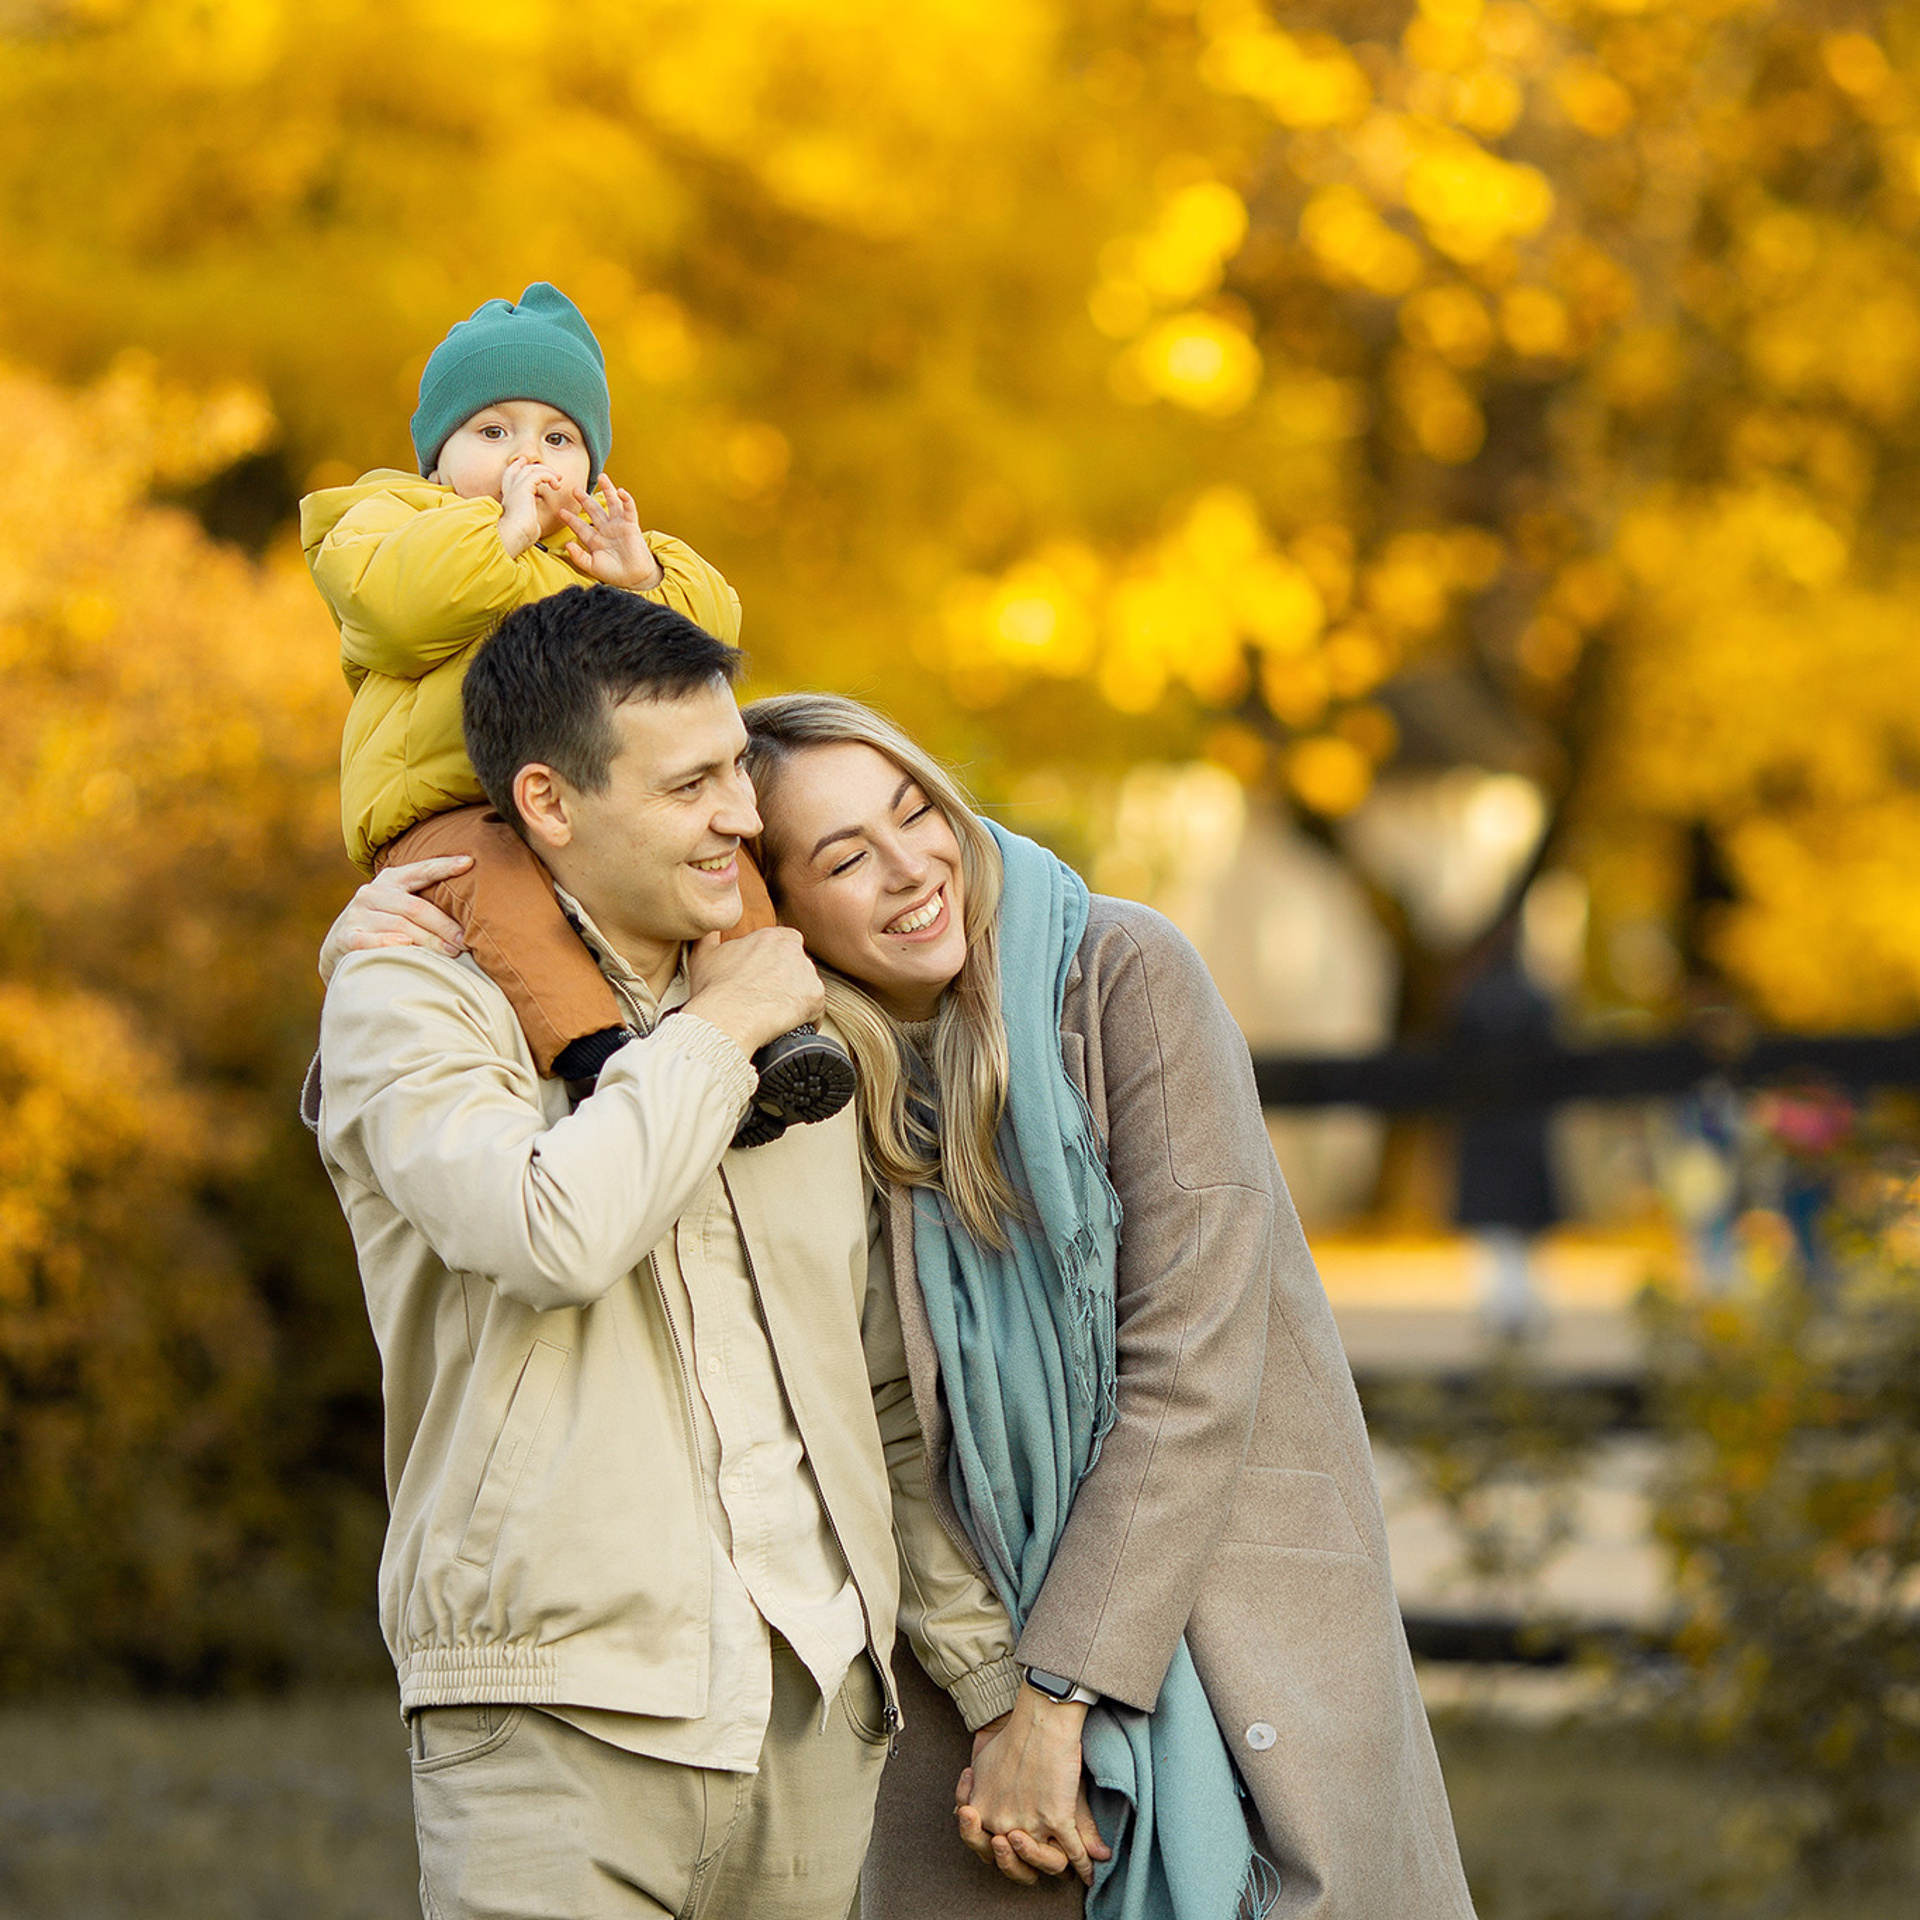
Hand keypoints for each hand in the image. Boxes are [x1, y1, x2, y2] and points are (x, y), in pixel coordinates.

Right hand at [319, 856, 469, 983]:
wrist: (338, 947)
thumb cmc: (383, 925)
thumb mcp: (399, 906)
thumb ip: (425, 902)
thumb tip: (471, 913)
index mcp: (390, 880)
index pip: (421, 871)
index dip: (444, 866)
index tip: (469, 862)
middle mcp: (372, 893)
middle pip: (416, 907)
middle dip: (444, 925)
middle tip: (465, 940)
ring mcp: (357, 915)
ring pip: (400, 926)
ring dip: (429, 940)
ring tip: (452, 952)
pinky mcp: (346, 937)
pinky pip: (369, 940)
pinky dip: (388, 942)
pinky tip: (405, 945)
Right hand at [496, 456, 571, 558]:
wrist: (512, 537)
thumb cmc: (519, 537)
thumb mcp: (525, 525)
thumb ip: (529, 519)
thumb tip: (535, 524)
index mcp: (509, 496)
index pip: (511, 474)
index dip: (520, 467)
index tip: (534, 467)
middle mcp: (510, 489)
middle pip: (521, 468)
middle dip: (538, 468)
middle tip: (554, 476)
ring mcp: (515, 487)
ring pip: (530, 469)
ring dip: (547, 471)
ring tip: (558, 480)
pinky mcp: (523, 488)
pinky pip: (538, 474)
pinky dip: (549, 476)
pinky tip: (556, 485)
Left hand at [559, 473, 662, 588]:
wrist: (635, 578)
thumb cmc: (615, 574)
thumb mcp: (592, 567)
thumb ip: (579, 557)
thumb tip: (567, 545)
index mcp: (595, 540)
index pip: (580, 526)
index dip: (570, 519)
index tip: (560, 511)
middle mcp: (606, 530)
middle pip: (594, 510)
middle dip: (584, 499)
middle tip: (575, 489)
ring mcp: (619, 526)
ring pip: (612, 504)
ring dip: (607, 490)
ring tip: (602, 476)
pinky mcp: (631, 526)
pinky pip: (629, 510)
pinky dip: (626, 500)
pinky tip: (620, 491)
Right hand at [681, 927, 824, 1058]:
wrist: (727, 1018)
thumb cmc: (715, 991)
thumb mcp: (704, 955)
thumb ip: (711, 936)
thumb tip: (712, 928)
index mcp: (771, 937)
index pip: (784, 942)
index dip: (774, 962)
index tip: (764, 976)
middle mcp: (793, 950)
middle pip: (796, 965)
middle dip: (786, 980)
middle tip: (767, 997)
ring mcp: (807, 973)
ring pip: (806, 986)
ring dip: (795, 998)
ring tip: (774, 1013)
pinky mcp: (815, 997)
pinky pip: (815, 1010)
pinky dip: (805, 1019)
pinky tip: (787, 1025)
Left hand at [953, 1692, 1109, 1886]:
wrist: (1038, 1718)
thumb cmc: (1010, 1736)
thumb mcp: (994, 1769)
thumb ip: (993, 1800)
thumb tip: (1018, 1818)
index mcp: (982, 1812)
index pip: (984, 1851)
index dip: (996, 1853)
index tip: (1004, 1842)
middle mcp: (1002, 1824)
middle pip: (1010, 1866)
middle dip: (1015, 1864)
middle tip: (1021, 1850)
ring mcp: (1029, 1824)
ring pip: (1044, 1865)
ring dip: (1048, 1864)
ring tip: (1053, 1856)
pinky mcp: (1057, 1817)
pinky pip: (1073, 1853)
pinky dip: (1083, 1865)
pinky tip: (1090, 1873)